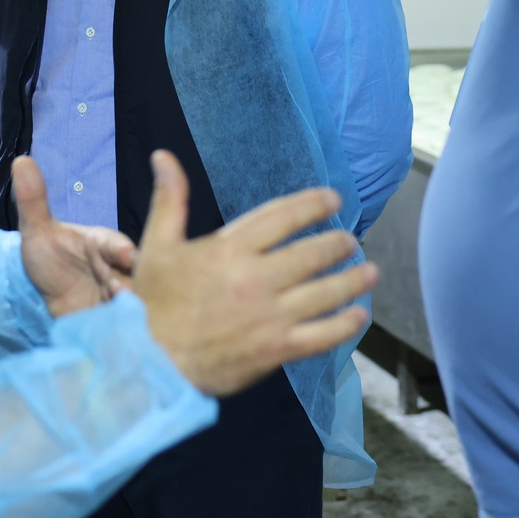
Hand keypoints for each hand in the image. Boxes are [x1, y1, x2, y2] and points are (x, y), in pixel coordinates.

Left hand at [13, 156, 136, 317]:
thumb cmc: (51, 260)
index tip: (126, 256)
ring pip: (130, 303)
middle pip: (130, 276)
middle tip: (120, 292)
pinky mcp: (114, 323)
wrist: (48, 300)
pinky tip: (116, 338)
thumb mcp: (38, 232)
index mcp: (103, 244)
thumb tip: (21, 160)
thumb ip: (33, 201)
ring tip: (116, 315)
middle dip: (127, 284)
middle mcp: (117, 270)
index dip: (121, 251)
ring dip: (124, 310)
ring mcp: (118, 298)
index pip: (115, 244)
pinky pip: (123, 327)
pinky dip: (119, 331)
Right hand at [131, 150, 373, 396]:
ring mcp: (270, 315)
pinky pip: (322, 336)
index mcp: (229, 248)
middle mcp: (256, 278)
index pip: (283, 216)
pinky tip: (358, 316)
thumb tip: (164, 155)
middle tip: (351, 241)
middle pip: (312, 253)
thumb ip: (170, 199)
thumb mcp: (157, 245)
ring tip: (370, 272)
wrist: (148, 363)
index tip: (333, 199)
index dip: (313, 204)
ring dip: (353, 280)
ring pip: (325, 293)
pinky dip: (345, 325)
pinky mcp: (276, 349)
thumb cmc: (152, 303)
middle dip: (338, 244)